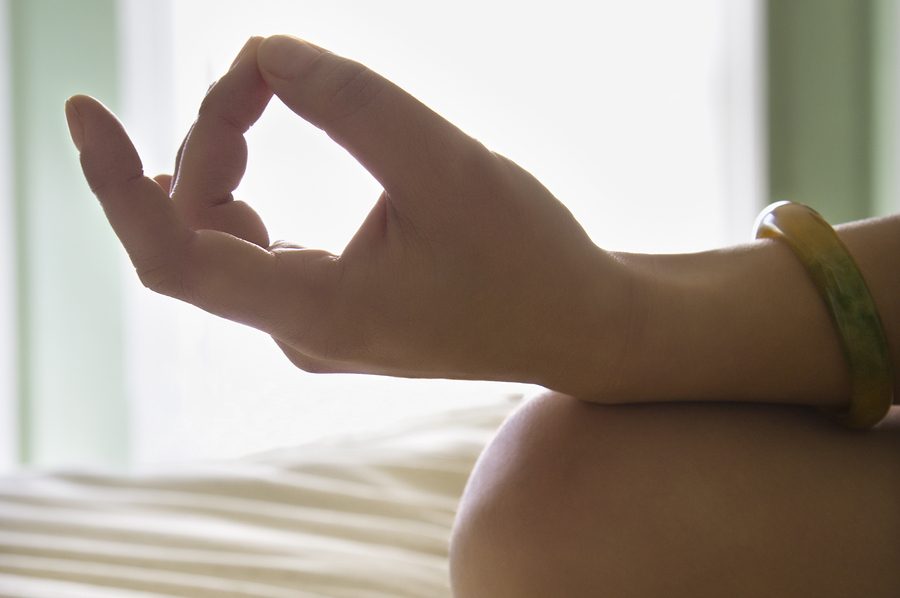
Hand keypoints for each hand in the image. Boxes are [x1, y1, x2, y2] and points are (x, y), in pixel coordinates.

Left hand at [66, 36, 636, 394]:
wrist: (574, 323)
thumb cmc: (526, 257)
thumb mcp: (448, 167)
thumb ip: (354, 105)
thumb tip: (267, 52)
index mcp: (318, 313)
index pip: (175, 256)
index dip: (117, 184)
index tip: (83, 111)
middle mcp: (299, 332)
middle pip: (196, 235)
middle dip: (206, 143)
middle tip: (256, 74)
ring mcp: (311, 329)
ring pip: (220, 245)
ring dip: (221, 167)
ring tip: (256, 101)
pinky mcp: (329, 314)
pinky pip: (250, 256)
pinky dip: (242, 197)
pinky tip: (246, 164)